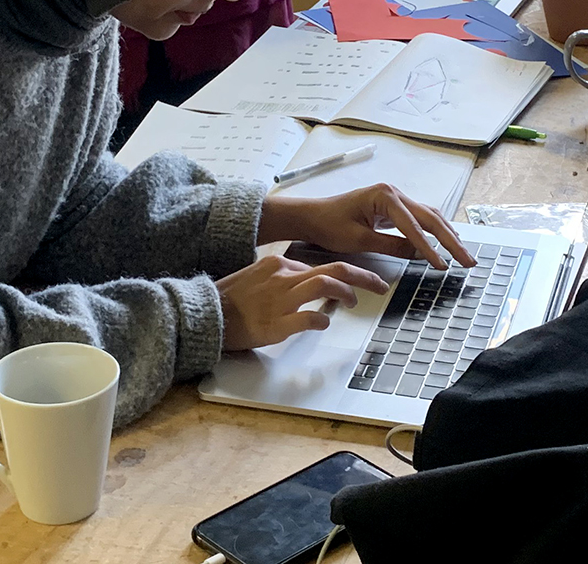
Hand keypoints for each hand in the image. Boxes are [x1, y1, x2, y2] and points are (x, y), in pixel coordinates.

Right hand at [216, 254, 388, 350]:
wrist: (206, 314)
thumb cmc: (230, 299)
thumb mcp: (257, 277)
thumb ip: (283, 278)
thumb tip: (307, 282)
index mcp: (278, 265)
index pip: (320, 264)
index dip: (343, 273)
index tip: (356, 280)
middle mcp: (283, 277)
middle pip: (332, 269)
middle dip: (362, 275)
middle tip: (381, 284)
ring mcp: (280, 300)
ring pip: (324, 285)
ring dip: (346, 293)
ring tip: (354, 302)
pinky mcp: (275, 323)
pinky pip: (308, 318)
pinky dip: (322, 319)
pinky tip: (325, 322)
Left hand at [258, 184, 474, 269]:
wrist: (312, 216)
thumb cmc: (329, 225)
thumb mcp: (359, 240)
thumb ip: (390, 246)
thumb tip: (419, 255)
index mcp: (384, 196)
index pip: (414, 226)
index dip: (430, 248)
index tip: (443, 266)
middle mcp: (393, 193)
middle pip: (429, 217)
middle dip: (450, 240)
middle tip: (469, 261)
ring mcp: (395, 198)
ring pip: (429, 216)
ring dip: (447, 235)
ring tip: (464, 255)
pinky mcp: (393, 207)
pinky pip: (420, 218)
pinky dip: (435, 231)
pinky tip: (448, 242)